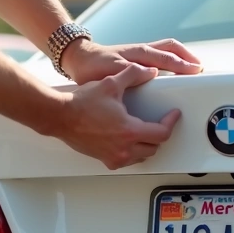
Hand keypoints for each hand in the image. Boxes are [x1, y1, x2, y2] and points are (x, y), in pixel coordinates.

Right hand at [48, 63, 180, 169]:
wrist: (60, 116)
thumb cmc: (82, 103)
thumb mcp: (111, 83)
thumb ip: (133, 75)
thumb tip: (149, 71)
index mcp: (129, 131)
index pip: (161, 133)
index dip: (170, 123)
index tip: (173, 115)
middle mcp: (124, 148)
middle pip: (154, 148)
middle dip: (159, 135)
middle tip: (159, 123)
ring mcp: (113, 156)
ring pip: (141, 157)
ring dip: (146, 146)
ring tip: (145, 133)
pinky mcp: (104, 159)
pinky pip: (126, 161)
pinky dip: (131, 154)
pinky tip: (128, 143)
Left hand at [60, 37, 202, 84]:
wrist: (77, 59)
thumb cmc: (92, 67)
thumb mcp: (110, 72)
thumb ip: (130, 72)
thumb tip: (153, 72)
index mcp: (139, 54)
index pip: (167, 57)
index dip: (183, 65)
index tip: (197, 71)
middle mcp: (142, 50)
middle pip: (172, 47)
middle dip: (189, 56)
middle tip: (201, 68)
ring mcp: (140, 52)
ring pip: (167, 48)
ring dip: (183, 55)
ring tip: (194, 66)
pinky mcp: (136, 56)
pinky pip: (160, 53)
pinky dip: (173, 57)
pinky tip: (174, 67)